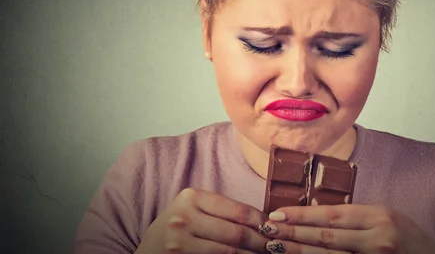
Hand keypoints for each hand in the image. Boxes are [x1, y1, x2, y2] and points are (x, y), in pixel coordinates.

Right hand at [135, 188, 270, 253]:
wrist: (146, 252)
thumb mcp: (192, 210)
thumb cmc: (175, 229)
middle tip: (277, 246)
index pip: (238, 210)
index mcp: (191, 197)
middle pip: (237, 232)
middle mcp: (185, 218)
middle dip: (262, 242)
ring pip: (231, 252)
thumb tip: (264, 219)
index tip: (275, 228)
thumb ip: (220, 211)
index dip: (262, 221)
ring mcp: (180, 242)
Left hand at [257, 204, 434, 253]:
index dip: (302, 215)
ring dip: (298, 253)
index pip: (332, 215)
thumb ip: (357, 219)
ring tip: (274, 247)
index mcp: (380, 217)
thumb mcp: (389, 219)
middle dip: (293, 233)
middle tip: (267, 230)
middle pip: (326, 238)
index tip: (277, 214)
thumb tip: (317, 215)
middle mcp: (378, 240)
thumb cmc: (411, 243)